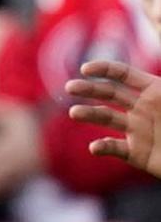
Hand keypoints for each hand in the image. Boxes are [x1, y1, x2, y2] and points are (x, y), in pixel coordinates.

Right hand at [67, 58, 160, 178]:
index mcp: (154, 91)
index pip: (124, 75)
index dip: (104, 69)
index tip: (86, 69)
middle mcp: (141, 108)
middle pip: (109, 94)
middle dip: (89, 89)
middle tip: (70, 87)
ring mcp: (136, 130)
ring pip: (107, 119)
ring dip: (89, 114)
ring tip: (74, 113)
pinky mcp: (135, 153)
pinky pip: (114, 148)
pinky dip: (103, 147)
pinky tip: (95, 147)